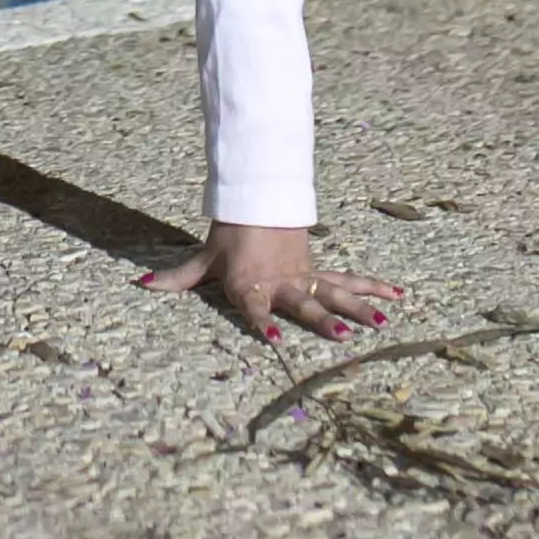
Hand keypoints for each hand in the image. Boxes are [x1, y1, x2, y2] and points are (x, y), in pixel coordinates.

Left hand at [142, 221, 401, 344]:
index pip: (256, 308)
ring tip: (381, 323)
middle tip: (343, 335)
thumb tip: (140, 287)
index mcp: (250, 284)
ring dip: (358, 306)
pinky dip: (374, 285)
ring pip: (335, 292)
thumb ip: (176, 279)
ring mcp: (303, 275)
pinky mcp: (316, 270)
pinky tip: (397, 295)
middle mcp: (281, 283)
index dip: (264, 323)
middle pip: (305, 303)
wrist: (255, 200)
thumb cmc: (228, 236)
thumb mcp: (203, 259)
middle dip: (324, 319)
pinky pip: (348, 279)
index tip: (275, 338)